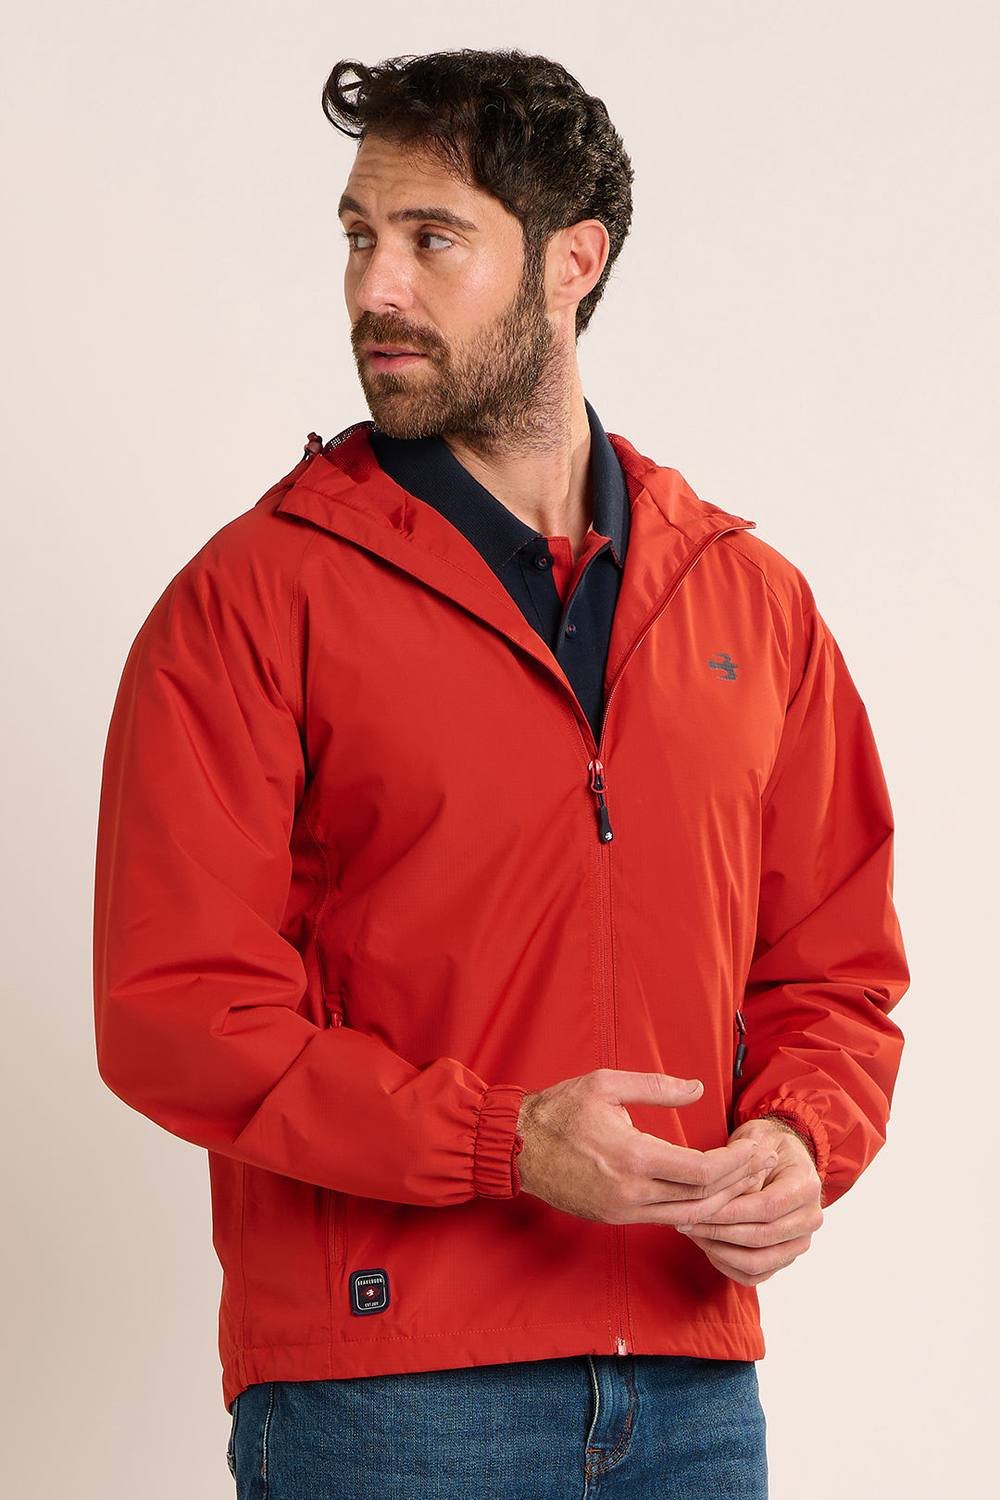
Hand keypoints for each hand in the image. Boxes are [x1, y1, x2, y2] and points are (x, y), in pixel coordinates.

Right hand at [515, 1069, 778, 1225]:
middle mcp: (631, 1192)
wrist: (514, 1148)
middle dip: (739, 1183)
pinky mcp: (614, 1218)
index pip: (701, 1172)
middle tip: (763, 1165)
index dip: (736, 1165)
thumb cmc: (559, 1110)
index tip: (757, 1150)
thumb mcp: (606, 1084)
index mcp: (632, 1157)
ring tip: (744, 1179)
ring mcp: (621, 1211)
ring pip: (687, 1216)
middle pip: (703, 1200)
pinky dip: (694, 1209)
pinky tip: (709, 1193)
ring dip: (721, 1201)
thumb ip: (656, 1086)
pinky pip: (665, 1219)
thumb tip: (698, 1088)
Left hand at [675, 1117, 823, 1285]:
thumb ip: (745, 1170)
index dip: (729, 1212)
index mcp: (807, 1186)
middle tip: (685, 1221)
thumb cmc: (764, 1144)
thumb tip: (723, 1198)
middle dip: (718, 1231)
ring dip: (719, 1250)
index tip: (697, 1208)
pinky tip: (707, 1246)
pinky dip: (727, 1265)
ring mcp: (799, 1242)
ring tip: (693, 1232)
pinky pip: (755, 1275)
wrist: (781, 1155)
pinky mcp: (785, 1257)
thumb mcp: (756, 1140)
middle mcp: (810, 1218)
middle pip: (761, 1238)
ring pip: (757, 1263)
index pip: (766, 1208)